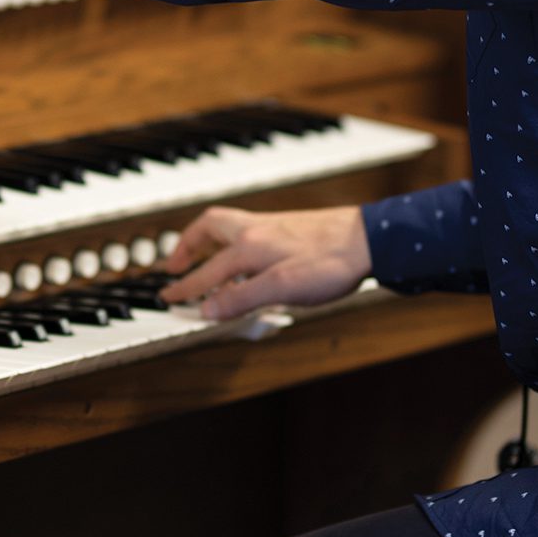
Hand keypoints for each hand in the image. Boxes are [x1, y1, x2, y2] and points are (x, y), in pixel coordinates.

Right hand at [159, 203, 369, 320]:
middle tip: (174, 265)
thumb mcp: (281, 288)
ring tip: (203, 257)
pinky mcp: (289, 228)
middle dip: (186, 246)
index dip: (186, 289)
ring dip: (208, 240)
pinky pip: (247, 230)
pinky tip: (246, 257)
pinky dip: (233, 241)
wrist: (369, 239)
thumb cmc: (330, 261)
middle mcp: (255, 230)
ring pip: (227, 227)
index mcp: (248, 246)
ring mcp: (272, 226)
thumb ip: (240, 298)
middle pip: (208, 230)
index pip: (207, 272)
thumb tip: (206, 310)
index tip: (168, 299)